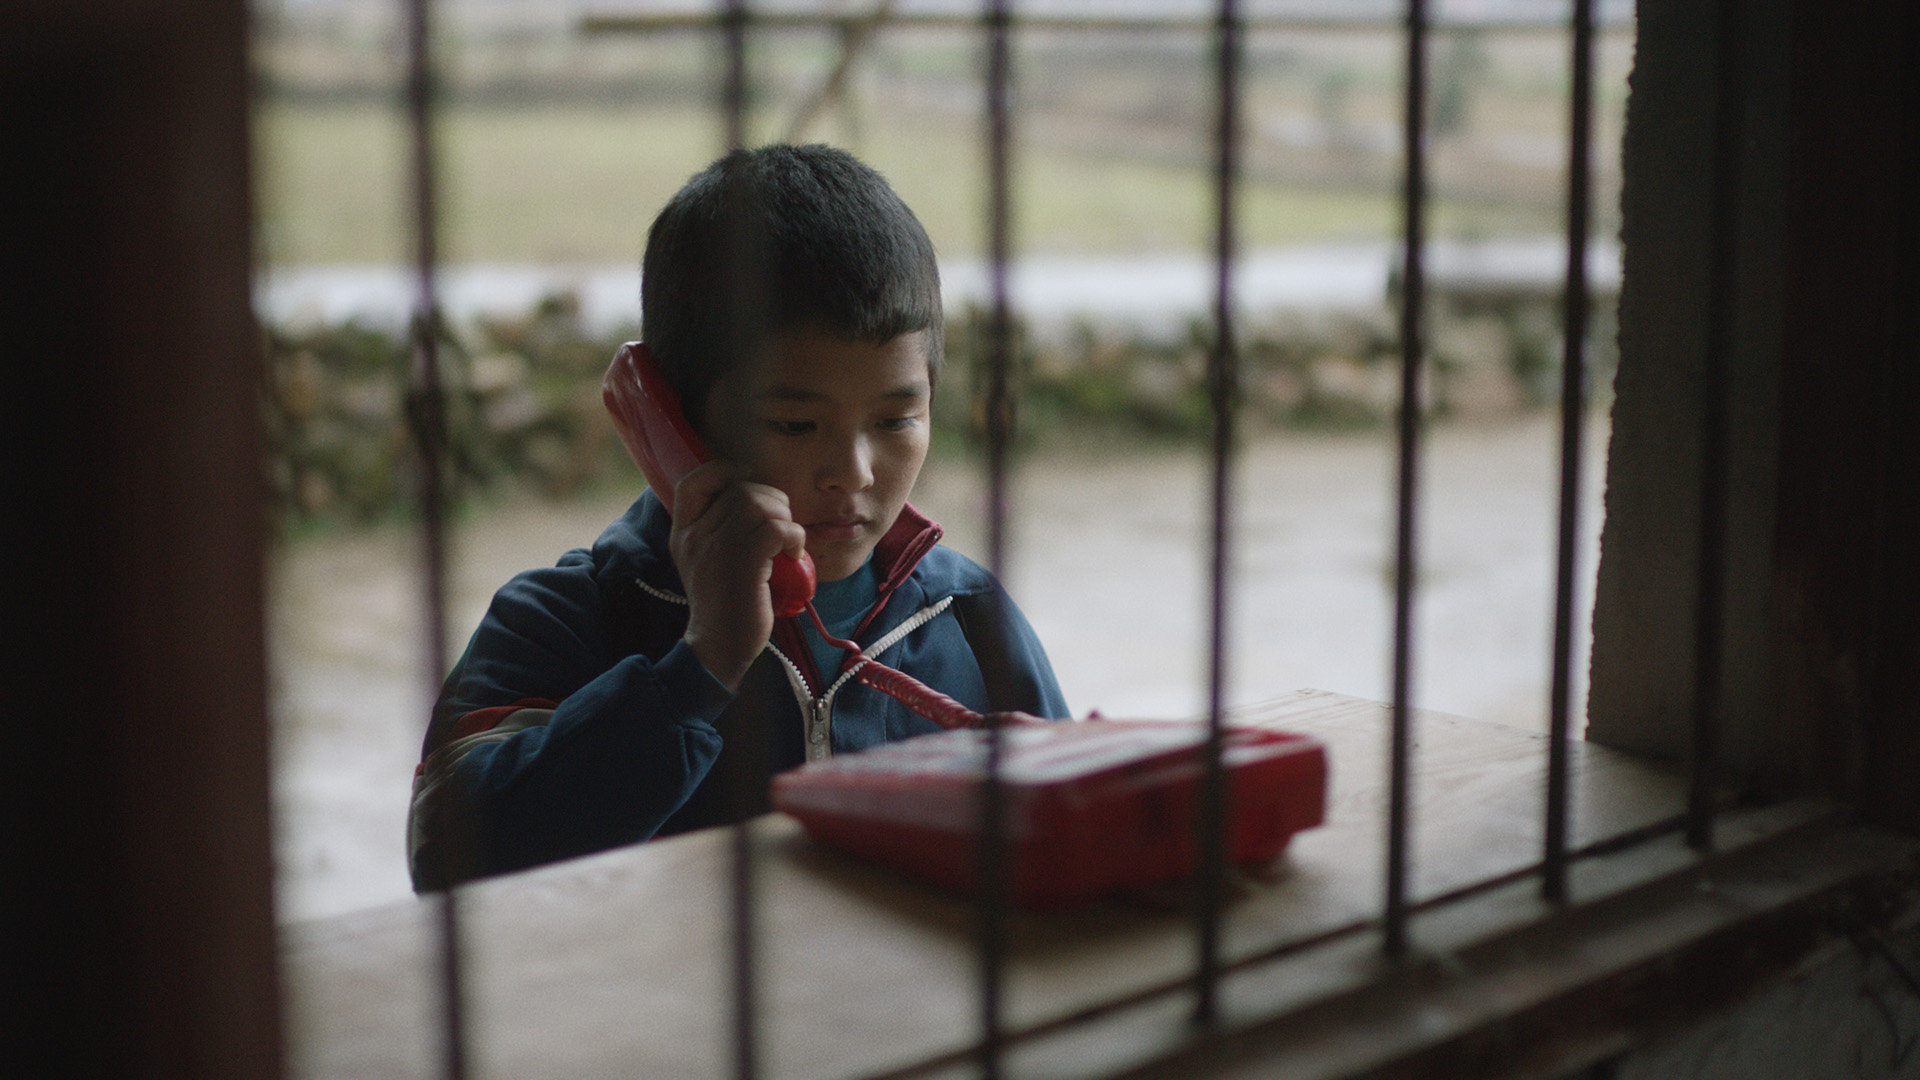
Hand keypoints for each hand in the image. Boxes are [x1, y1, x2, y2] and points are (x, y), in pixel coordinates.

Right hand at [669, 461, 807, 690]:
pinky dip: (793, 535)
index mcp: (684, 532)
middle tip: (779, 529)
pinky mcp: (744, 563)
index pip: (695, 480)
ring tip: (785, 542)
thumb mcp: (708, 561)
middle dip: (771, 500)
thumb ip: (719, 531)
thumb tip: (758, 502)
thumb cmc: (724, 605)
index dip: (726, 475)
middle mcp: (696, 535)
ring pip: (758, 503)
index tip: (749, 496)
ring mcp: (717, 548)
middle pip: (740, 488)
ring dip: (783, 517)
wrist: (719, 648)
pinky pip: (775, 526)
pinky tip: (792, 554)